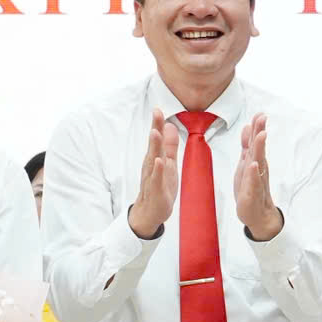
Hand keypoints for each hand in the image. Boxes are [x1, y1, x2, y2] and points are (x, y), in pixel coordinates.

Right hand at [128, 110, 182, 238]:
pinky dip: (158, 170)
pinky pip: (156, 179)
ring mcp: (152, 177)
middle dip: (155, 128)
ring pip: (153, 159)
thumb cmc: (160, 186)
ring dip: (154, 146)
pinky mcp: (156, 190)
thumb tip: (170, 126)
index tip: (158, 108)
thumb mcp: (169, 163)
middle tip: (156, 112)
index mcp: (155, 157)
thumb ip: (170, 145)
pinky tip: (159, 161)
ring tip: (155, 132)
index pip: (157, 138)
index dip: (158, 123)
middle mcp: (151, 165)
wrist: (150, 212)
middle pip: (154, 144)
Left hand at [234, 114, 283, 242]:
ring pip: (257, 161)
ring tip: (261, 135)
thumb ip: (247, 146)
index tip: (260, 113)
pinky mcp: (251, 194)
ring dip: (259, 148)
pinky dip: (253, 174)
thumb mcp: (245, 164)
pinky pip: (253, 182)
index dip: (256, 127)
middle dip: (259, 132)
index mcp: (254, 160)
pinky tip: (254, 165)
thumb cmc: (251, 189)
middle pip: (258, 147)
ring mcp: (255, 180)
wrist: (259, 214)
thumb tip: (247, 127)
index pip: (254, 141)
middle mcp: (257, 168)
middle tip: (263, 117)